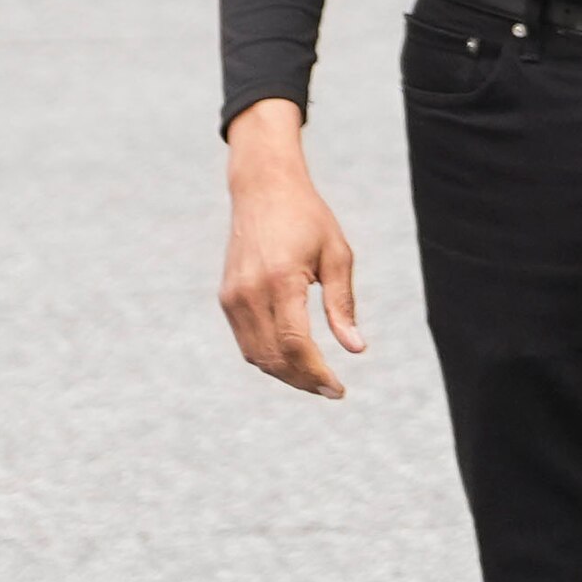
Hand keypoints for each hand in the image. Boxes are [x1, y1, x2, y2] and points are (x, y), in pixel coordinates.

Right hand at [216, 103, 363, 399]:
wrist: (263, 190)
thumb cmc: (308, 219)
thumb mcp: (338, 255)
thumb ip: (343, 304)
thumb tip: (356, 348)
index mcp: (280, 281)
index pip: (295, 344)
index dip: (316, 373)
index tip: (338, 389)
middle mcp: (249, 293)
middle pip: (273, 357)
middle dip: (303, 380)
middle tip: (332, 390)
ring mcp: (232, 297)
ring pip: (255, 355)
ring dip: (285, 374)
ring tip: (316, 380)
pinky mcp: (226, 298)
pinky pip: (245, 341)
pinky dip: (268, 358)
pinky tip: (293, 361)